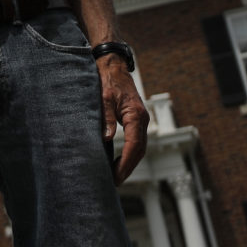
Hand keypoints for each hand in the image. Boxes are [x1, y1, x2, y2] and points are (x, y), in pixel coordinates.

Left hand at [96, 56, 148, 184]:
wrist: (112, 65)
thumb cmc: (107, 79)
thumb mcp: (104, 97)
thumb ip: (106, 118)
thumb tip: (106, 139)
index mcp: (136, 115)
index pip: (134, 145)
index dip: (126, 163)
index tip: (116, 175)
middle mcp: (142, 119)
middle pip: (139, 150)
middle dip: (128, 167)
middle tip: (115, 181)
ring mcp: (140, 119)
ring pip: (139, 146)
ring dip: (129, 162)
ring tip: (116, 175)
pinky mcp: (135, 119)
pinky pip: (135, 140)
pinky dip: (129, 152)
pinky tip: (118, 160)